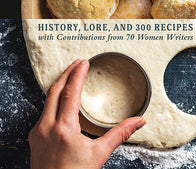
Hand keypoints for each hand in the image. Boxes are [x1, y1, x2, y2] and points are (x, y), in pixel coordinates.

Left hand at [29, 59, 145, 168]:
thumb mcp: (99, 155)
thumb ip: (119, 134)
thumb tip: (138, 121)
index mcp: (64, 128)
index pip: (70, 92)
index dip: (77, 74)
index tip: (84, 63)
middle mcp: (47, 127)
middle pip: (55, 90)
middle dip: (67, 73)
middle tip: (78, 62)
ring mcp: (38, 132)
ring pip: (47, 99)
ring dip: (59, 84)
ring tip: (71, 75)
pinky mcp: (35, 137)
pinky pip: (44, 110)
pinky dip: (54, 99)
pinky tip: (61, 100)